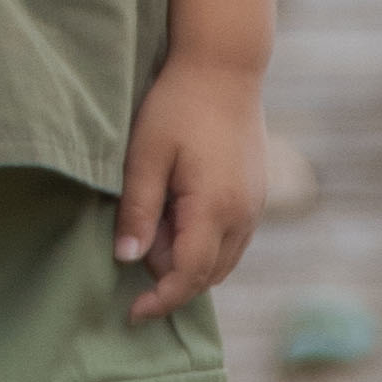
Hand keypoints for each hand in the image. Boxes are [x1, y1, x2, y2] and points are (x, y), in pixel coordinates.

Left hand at [116, 51, 268, 324]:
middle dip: (169, 277)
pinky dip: (204, 245)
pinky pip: (231, 241)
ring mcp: (256, 207)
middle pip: (208, 276)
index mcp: (215, 209)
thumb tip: (125, 259)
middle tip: (137, 240)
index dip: (160, 301)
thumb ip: (137, 210)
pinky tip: (176, 214)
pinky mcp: (257, 196)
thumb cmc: (177, 107)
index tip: (132, 313)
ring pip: (222, 261)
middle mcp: (243, 216)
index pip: (188, 276)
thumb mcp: (144, 156)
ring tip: (155, 223)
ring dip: (187, 261)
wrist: (224, 68)